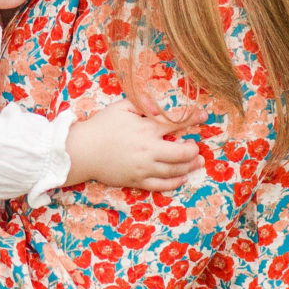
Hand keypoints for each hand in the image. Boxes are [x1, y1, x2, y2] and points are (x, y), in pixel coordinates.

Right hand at [64, 102, 203, 191]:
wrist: (82, 151)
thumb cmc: (101, 126)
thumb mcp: (120, 107)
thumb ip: (141, 103)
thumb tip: (158, 105)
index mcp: (146, 128)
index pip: (176, 122)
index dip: (194, 118)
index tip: (205, 116)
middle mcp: (149, 149)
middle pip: (181, 152)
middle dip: (193, 149)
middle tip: (196, 147)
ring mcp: (144, 167)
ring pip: (174, 170)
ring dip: (189, 166)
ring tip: (197, 162)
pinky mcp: (136, 181)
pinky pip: (160, 185)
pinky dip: (174, 183)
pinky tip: (181, 179)